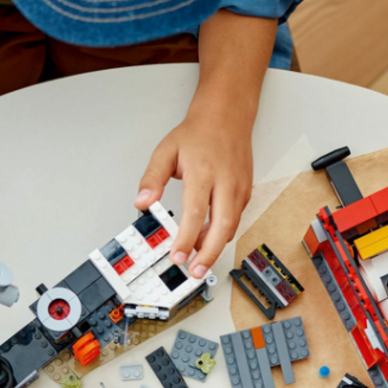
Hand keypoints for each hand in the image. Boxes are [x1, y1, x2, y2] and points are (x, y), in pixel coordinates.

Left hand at [135, 104, 252, 278]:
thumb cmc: (198, 134)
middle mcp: (225, 182)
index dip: (186, 239)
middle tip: (194, 270)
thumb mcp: (165, 151)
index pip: (195, 213)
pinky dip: (222, 232)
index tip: (177, 255)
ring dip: (215, 246)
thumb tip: (142, 202)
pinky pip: (235, 218)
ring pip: (231, 226)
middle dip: (209, 253)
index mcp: (203, 172)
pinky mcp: (245, 192)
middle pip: (222, 226)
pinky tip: (206, 237)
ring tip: (197, 258)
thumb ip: (152, 178)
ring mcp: (239, 188)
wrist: (227, 117)